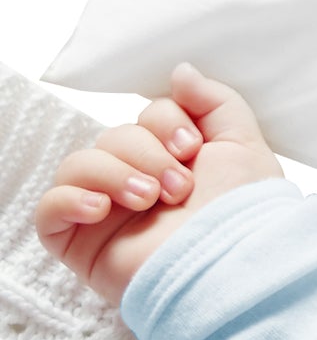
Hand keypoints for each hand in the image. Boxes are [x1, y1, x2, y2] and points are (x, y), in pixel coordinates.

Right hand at [34, 62, 284, 306]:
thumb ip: (214, 102)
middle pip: (113, 136)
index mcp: (175, 158)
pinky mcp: (82, 243)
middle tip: (178, 187)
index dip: (165, 122)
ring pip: (79, 163)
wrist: (231, 267)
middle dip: (146, 152)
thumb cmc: (245, 213)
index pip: (147, 115)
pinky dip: (70, 199)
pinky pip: (48, 208)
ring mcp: (108, 212)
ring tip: (148, 200)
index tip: (192, 149)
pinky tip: (103, 209)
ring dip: (114, 173)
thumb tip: (180, 72)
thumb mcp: (243, 145)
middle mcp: (139, 181)